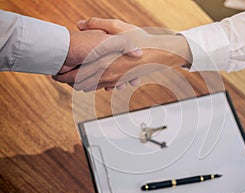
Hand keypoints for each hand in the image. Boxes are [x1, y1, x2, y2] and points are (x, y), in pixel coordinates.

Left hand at [54, 18, 191, 91]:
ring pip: (92, 87)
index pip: (76, 73)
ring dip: (81, 84)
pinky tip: (92, 82)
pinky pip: (103, 87)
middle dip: (69, 82)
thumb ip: (97, 24)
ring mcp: (114, 80)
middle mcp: (107, 74)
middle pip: (81, 83)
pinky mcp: (121, 81)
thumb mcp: (118, 27)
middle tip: (60, 78)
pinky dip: (94, 85)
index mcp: (102, 61)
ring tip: (72, 81)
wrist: (159, 54)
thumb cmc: (140, 40)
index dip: (63, 75)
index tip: (55, 74)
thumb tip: (80, 23)